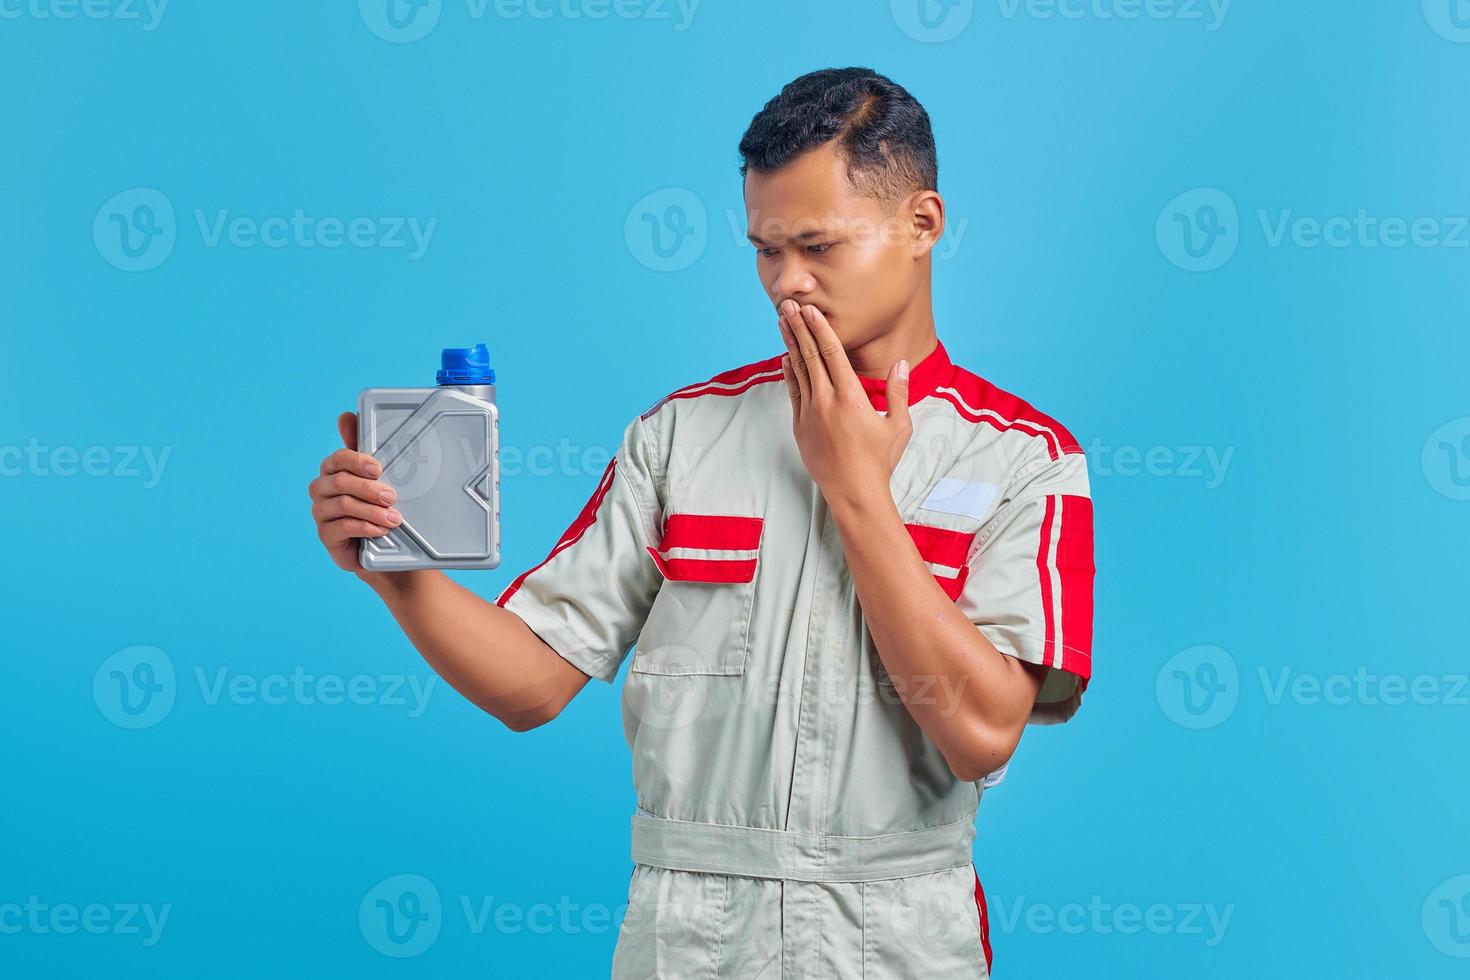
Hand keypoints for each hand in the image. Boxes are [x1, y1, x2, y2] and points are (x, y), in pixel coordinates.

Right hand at [307, 412, 402, 571]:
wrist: (380, 546)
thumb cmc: (376, 505)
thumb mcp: (375, 476)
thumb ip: (364, 447)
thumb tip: (345, 415)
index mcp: (333, 470)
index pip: (338, 458)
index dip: (357, 461)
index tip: (378, 468)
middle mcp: (322, 488)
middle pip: (341, 482)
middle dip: (370, 489)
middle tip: (392, 496)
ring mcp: (321, 512)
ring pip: (343, 504)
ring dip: (372, 510)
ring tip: (394, 518)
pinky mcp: (326, 535)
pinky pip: (342, 527)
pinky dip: (365, 527)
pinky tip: (380, 529)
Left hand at [776, 300, 912, 509]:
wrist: (854, 494)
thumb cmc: (879, 462)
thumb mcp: (898, 426)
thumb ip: (898, 392)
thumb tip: (902, 364)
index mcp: (851, 398)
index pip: (832, 353)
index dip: (820, 329)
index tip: (811, 310)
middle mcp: (826, 402)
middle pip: (811, 356)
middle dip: (799, 328)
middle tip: (789, 305)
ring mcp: (810, 415)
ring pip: (798, 371)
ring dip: (790, 344)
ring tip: (782, 322)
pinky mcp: (800, 428)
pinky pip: (793, 393)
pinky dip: (789, 373)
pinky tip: (786, 358)